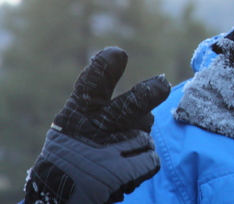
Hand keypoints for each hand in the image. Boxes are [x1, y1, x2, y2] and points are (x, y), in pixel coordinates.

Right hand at [24, 47, 170, 203]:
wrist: (60, 195)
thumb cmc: (75, 149)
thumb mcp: (77, 121)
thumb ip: (107, 103)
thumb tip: (158, 85)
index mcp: (77, 113)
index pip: (90, 86)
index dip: (104, 69)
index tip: (118, 54)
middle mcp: (92, 130)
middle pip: (130, 106)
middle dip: (149, 94)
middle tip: (162, 84)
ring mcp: (109, 153)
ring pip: (145, 132)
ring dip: (139, 138)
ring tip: (119, 151)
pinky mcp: (122, 175)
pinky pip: (151, 158)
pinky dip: (144, 163)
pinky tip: (127, 169)